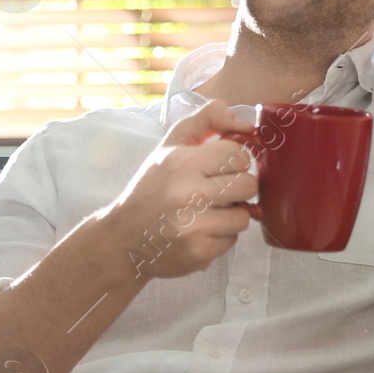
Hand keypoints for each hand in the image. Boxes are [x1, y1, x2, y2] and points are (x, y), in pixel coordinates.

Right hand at [103, 99, 259, 279]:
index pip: (238, 155)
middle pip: (249, 185)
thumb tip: (249, 125)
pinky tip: (199, 231)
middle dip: (237, 187)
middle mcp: (188, 194)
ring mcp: (194, 227)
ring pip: (244, 216)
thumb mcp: (171, 144)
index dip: (232, 160)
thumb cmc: (153, 187)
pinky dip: (220, 236)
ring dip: (230, 214)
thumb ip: (208, 120)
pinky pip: (232, 240)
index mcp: (182, 163)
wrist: (125, 238)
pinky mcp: (199, 252)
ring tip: (207, 212)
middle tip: (217, 190)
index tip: (217, 167)